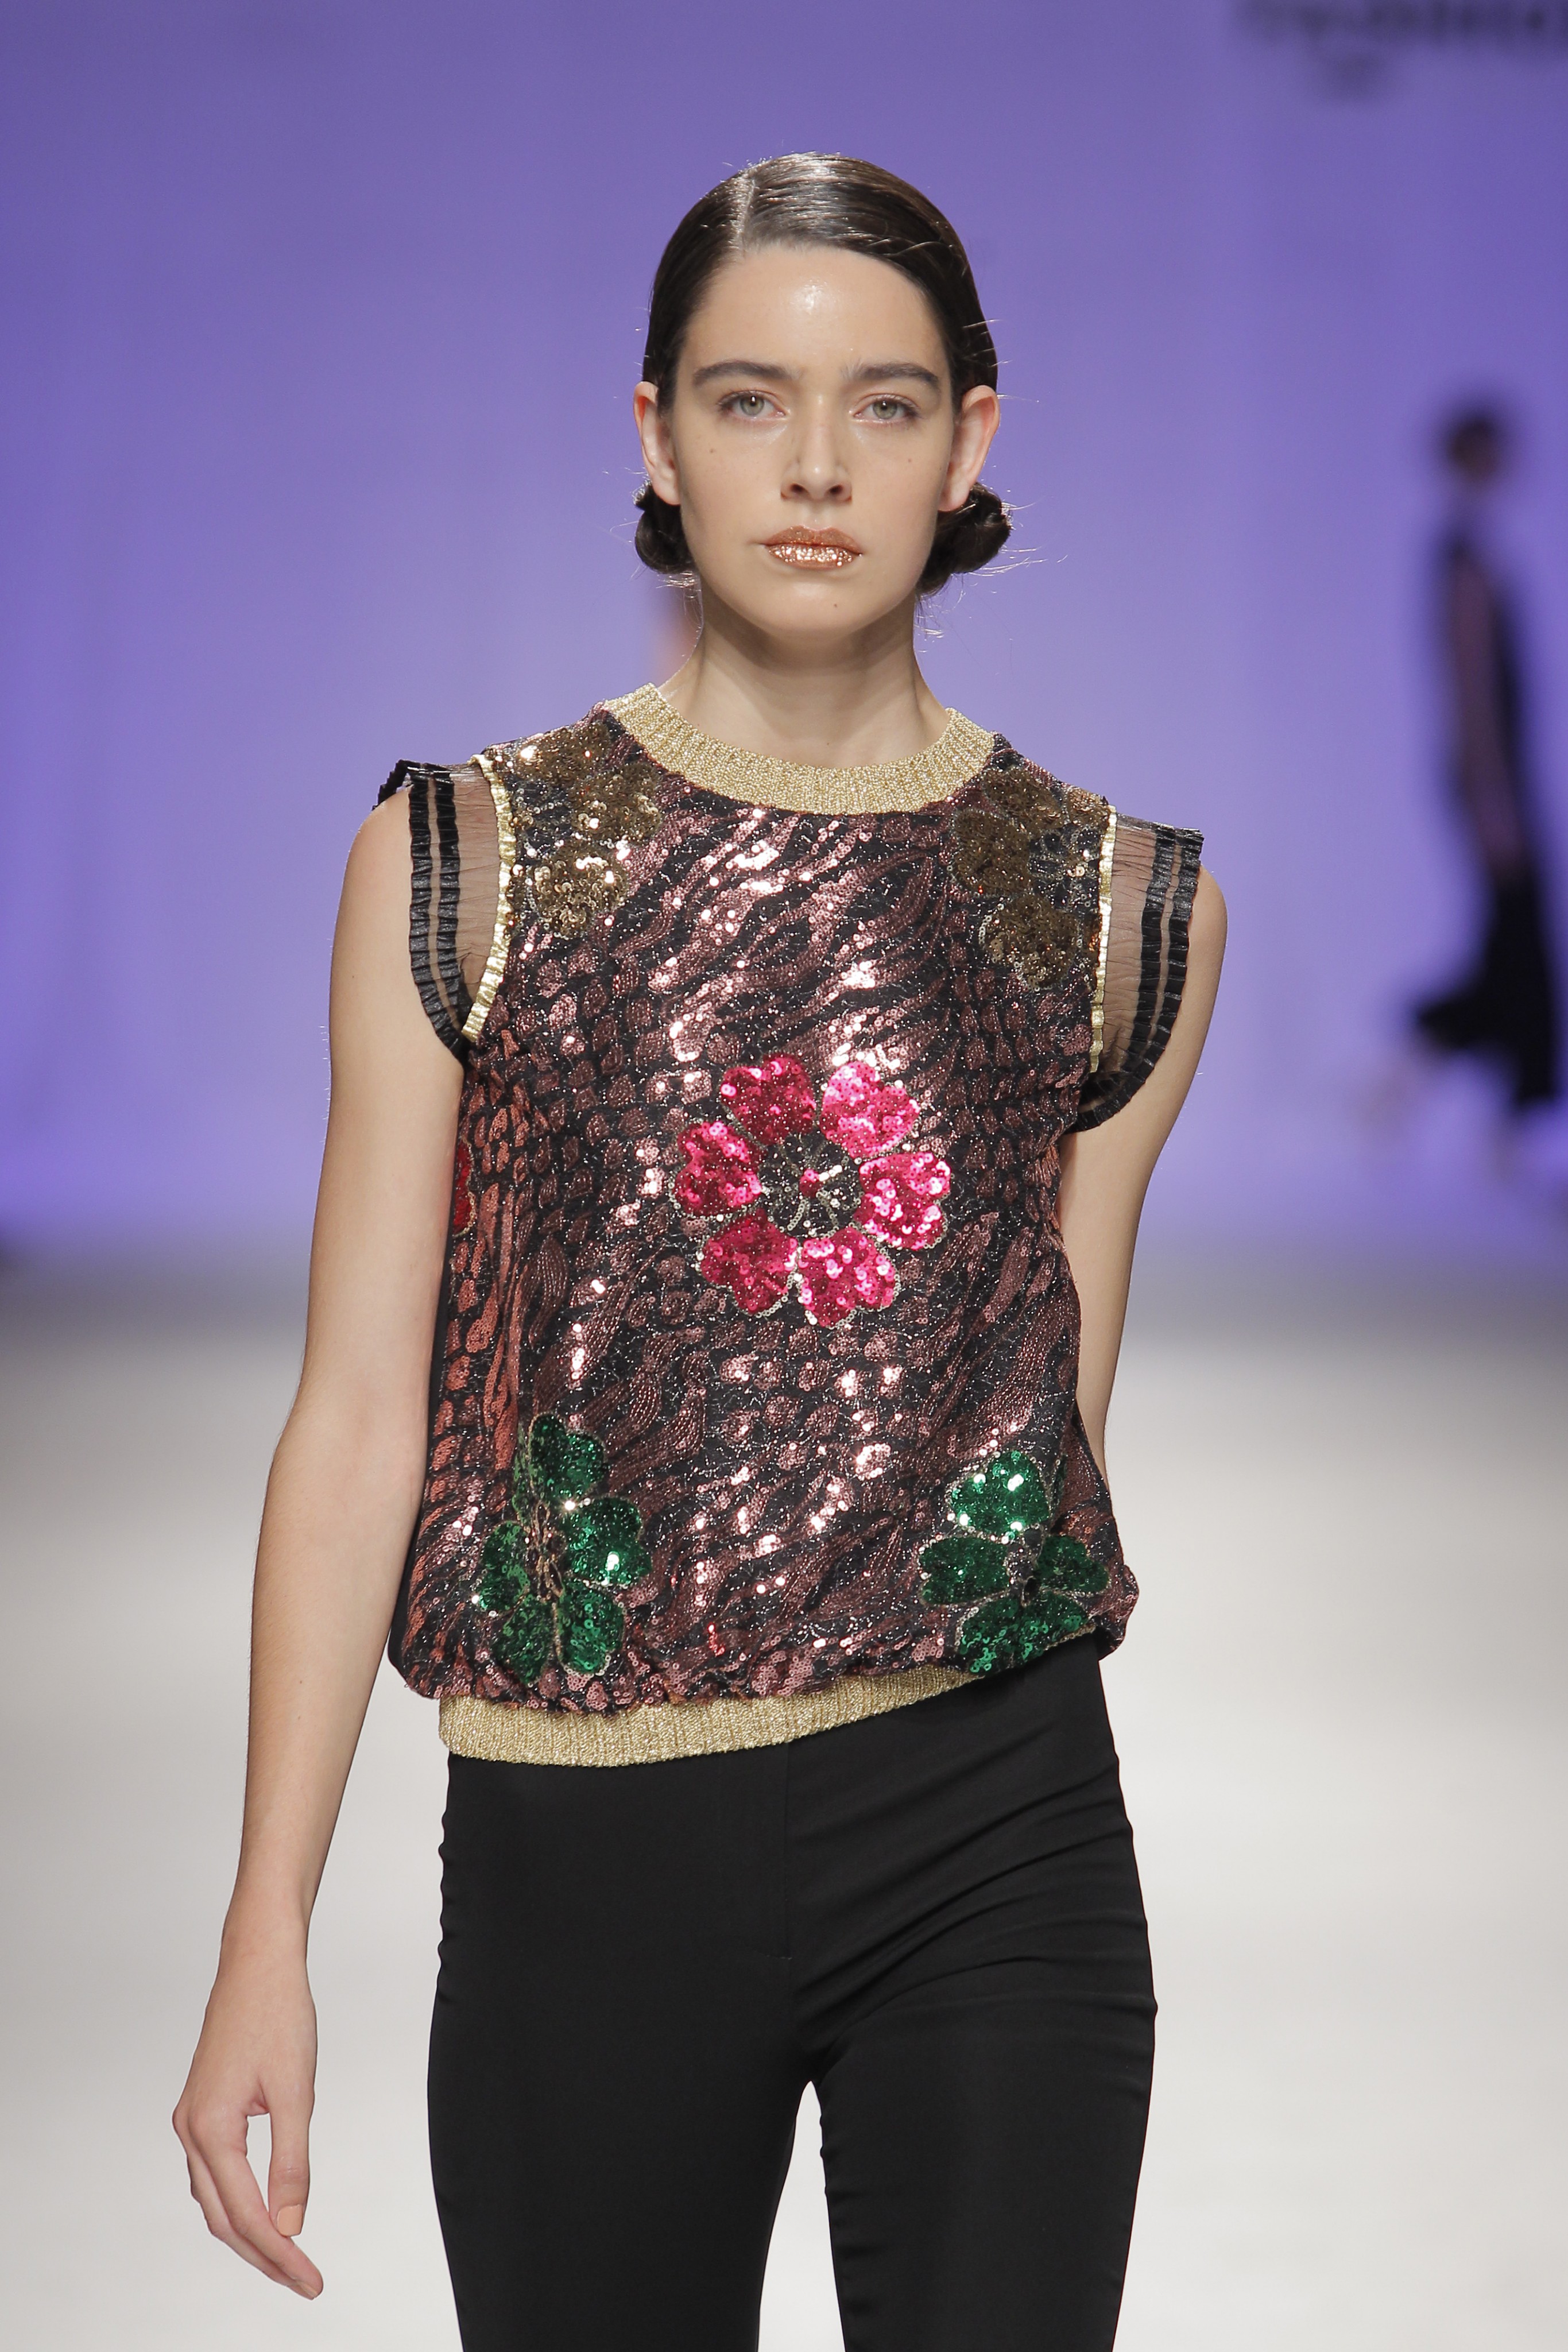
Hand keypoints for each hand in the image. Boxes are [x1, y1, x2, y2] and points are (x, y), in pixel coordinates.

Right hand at [173, 1934, 323, 2296]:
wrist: (258, 1962)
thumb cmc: (278, 2013)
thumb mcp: (297, 2091)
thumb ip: (292, 2162)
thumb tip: (293, 2224)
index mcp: (211, 2128)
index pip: (247, 2214)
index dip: (280, 2254)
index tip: (311, 2279)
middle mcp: (191, 2129)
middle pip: (223, 2217)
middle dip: (263, 2256)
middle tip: (304, 2282)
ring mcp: (192, 2118)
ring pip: (215, 2198)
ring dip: (249, 2233)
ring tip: (287, 2259)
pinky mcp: (202, 2108)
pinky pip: (215, 2173)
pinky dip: (238, 2201)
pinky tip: (261, 2211)